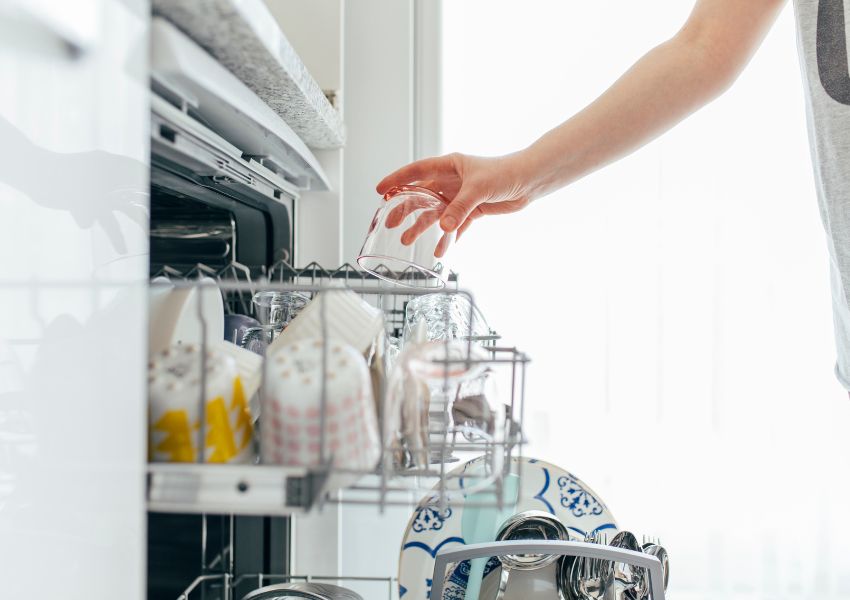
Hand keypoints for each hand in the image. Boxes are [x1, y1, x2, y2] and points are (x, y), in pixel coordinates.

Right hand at [376, 152, 531, 244]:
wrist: (528, 181)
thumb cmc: (505, 173)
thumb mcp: (478, 189)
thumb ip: (459, 208)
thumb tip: (442, 227)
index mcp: (449, 166)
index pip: (416, 172)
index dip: (397, 180)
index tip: (381, 190)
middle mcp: (451, 181)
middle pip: (421, 196)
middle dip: (405, 209)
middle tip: (390, 223)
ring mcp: (460, 196)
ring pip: (435, 213)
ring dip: (422, 227)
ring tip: (407, 240)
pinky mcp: (472, 210)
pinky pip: (455, 226)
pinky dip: (448, 238)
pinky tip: (440, 250)